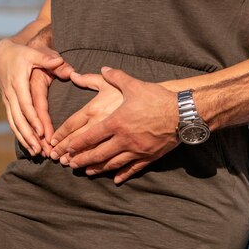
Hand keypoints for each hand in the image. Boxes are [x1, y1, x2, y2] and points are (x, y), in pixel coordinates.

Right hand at [0, 36, 72, 155]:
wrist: (3, 53)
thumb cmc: (24, 52)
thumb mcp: (35, 52)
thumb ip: (48, 59)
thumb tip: (62, 64)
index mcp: (18, 82)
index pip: (26, 104)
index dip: (33, 119)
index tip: (42, 132)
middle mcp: (11, 94)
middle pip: (19, 119)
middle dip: (29, 136)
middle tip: (41, 151)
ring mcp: (8, 100)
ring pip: (14, 123)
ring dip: (25, 139)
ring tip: (37, 153)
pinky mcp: (8, 104)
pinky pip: (13, 122)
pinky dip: (20, 135)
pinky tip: (29, 147)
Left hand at [50, 67, 179, 183]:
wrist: (183, 113)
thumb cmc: (157, 98)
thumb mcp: (134, 85)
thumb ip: (116, 77)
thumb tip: (104, 69)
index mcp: (116, 122)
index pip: (90, 136)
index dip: (75, 144)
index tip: (65, 149)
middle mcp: (124, 139)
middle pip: (97, 153)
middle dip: (82, 160)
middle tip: (69, 165)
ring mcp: (136, 150)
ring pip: (112, 163)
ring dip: (98, 168)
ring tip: (87, 172)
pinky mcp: (148, 156)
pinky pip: (133, 168)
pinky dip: (123, 174)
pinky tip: (115, 180)